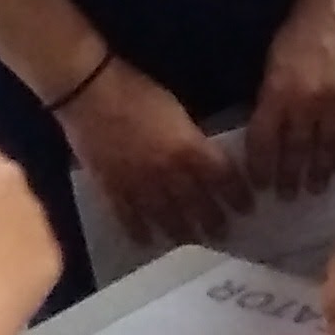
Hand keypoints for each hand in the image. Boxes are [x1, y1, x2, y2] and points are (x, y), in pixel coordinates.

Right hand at [58, 62, 251, 250]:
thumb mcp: (175, 109)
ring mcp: (137, 184)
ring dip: (181, 232)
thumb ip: (189, 138)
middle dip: (212, 220)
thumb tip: (201, 157)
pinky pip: (127, 217)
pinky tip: (147, 242)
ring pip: (164, 215)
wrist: (88, 91)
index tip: (247, 207)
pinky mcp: (110, 188)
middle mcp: (166, 173)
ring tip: (192, 243)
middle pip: (195, 203)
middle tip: (223, 234)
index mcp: (186, 148)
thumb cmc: (135, 91)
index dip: (236, 194)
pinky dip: (137, 231)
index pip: (221, 177)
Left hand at [247, 0, 334, 198]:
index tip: (260, 183)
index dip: (262, 166)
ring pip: (325, 149)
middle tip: (287, 197)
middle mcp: (305, 103)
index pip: (264, 140)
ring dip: (319, 173)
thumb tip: (268, 129)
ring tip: (314, 189)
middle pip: (295, 151)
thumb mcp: (273, 61)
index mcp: (277, 91)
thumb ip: (271, 96)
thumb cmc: (300, 29)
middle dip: (290, 178)